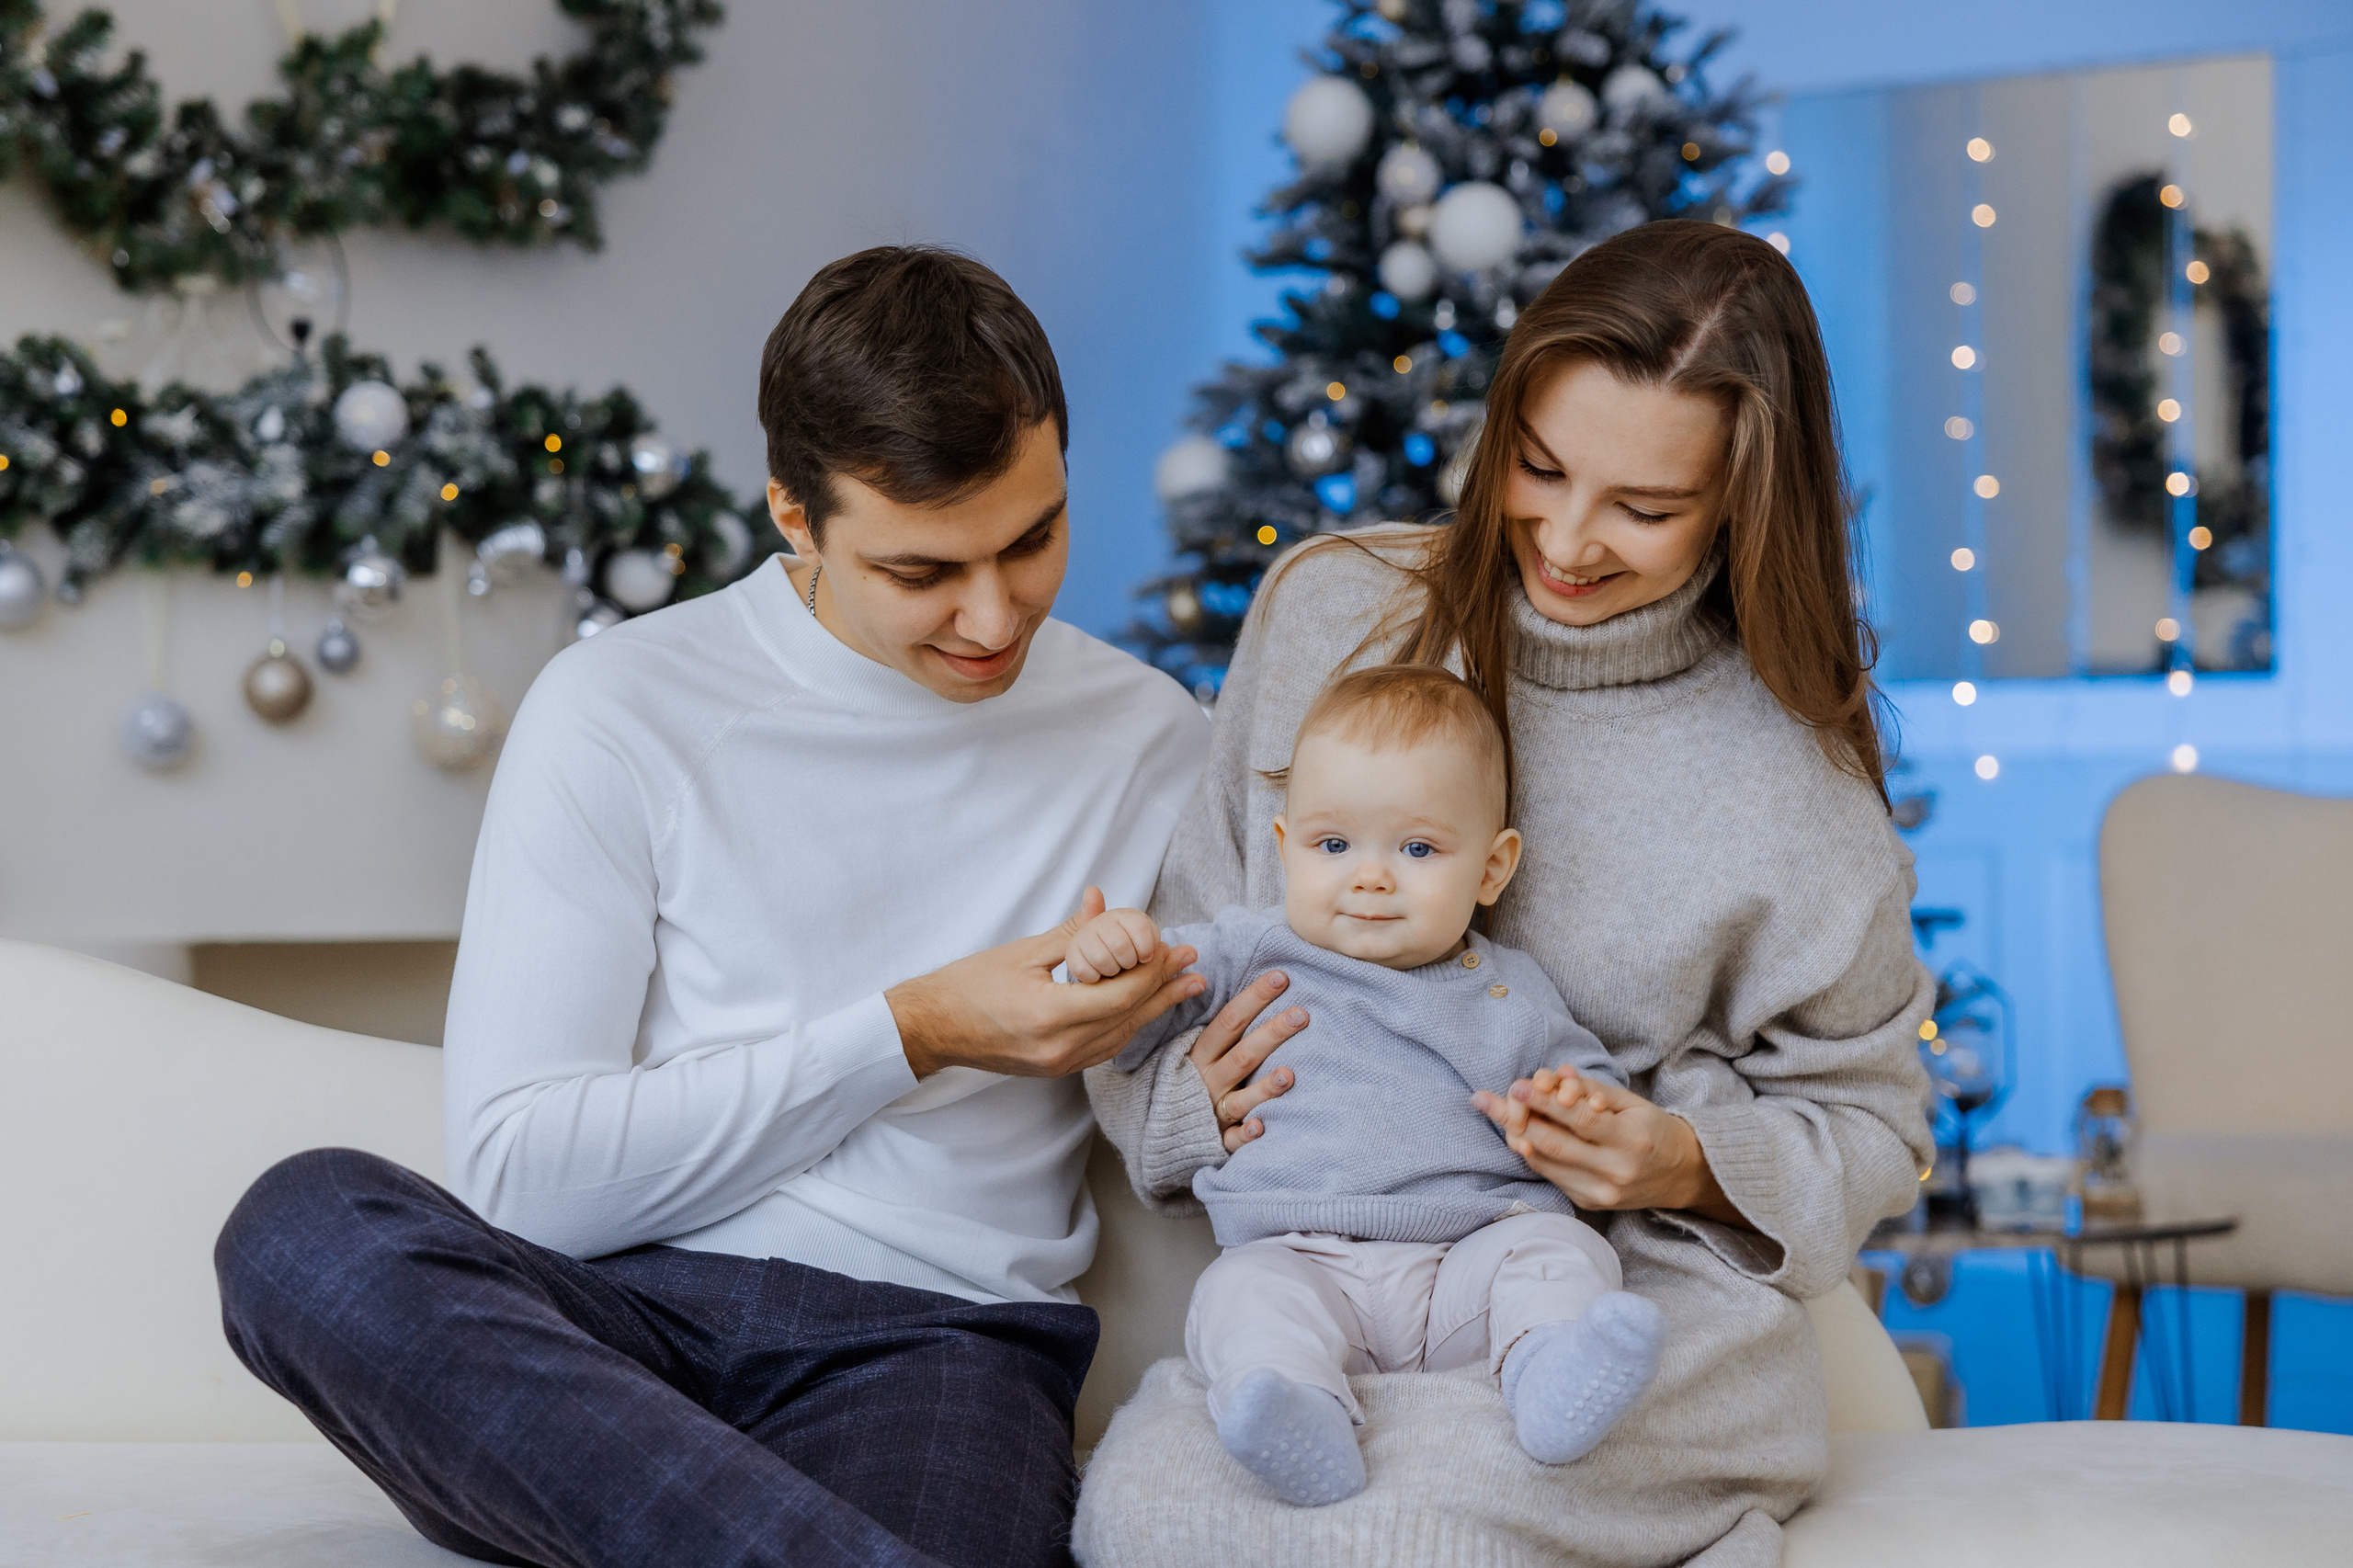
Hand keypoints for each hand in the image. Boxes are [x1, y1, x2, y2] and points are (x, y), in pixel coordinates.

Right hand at [887, 888, 1201, 1079]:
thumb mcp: (1023, 952)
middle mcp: (1061, 1047)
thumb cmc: (968, 985)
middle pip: (1129, 1017)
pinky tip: (1143, 1008)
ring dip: (1153, 1009)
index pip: (1122, 994)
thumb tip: (1103, 901)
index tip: (1173, 946)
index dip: (1153, 970)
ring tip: (1184, 986)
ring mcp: (1059, 1064)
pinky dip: (1126, 1025)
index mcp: (1051, 1015)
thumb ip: (1072, 932)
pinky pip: (1104, 1047)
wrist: (931, 1028)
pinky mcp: (1056, 1068)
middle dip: (1164, 988)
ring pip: (1122, 1037)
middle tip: (1193, 963)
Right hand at [1186, 970, 1307, 1152]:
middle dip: (1271, 1034)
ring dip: (1264, 1088)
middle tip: (1302, 1014)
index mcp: (1201, 1054)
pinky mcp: (1219, 1139)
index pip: (1230, 1021)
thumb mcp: (1192, 1050)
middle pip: (1243, 1055)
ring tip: (1289, 1075)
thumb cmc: (1187, 1080)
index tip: (1280, 977)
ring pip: (1241, 1098)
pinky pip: (1232, 1140)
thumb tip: (1245, 985)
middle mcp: (1209, 1080)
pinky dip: (1244, 1135)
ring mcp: (1214, 1111)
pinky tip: (1260, 1128)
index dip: (1254, 998)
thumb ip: (1220, 1028)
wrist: (1157, 1127)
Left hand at [1472, 1067, 1743, 1224]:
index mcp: (1632, 1140)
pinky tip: (1516, 1134)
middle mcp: (1616, 1172)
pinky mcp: (1589, 1204)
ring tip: (1492, 1112)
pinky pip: (1551, 1175)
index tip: (1516, 1085)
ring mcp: (1601, 1193)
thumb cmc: (1654, 1128)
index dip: (1545, 1102)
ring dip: (1514, 1136)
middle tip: (1485, 1099)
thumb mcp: (1631, 1102)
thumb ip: (1591, 1090)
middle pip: (1554, 1144)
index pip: (1580, 1120)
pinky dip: (1531, 1153)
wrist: (1682, 1175)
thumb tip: (1551, 1079)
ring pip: (1545, 1163)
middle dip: (1514, 1119)